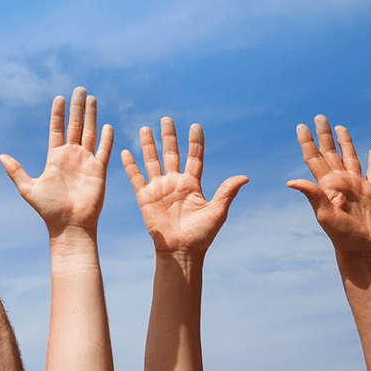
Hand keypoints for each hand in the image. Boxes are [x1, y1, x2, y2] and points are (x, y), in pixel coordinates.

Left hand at [0, 87, 113, 238]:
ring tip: (92, 98)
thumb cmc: (48, 210)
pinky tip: (107, 125)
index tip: (59, 97)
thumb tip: (0, 156)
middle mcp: (71, 156)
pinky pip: (103, 151)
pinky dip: (106, 138)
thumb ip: (16, 171)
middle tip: (80, 89)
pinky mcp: (98, 171)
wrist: (68, 226)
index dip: (58, 113)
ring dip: (92, 116)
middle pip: (75, 126)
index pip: (57, 129)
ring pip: (90, 133)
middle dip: (78, 107)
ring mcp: (86, 162)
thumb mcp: (28, 188)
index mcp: (55, 158)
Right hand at [122, 117, 247, 258]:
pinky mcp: (145, 198)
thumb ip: (227, 192)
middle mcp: (175, 183)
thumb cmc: (201, 235)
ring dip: (148, 145)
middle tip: (167, 119)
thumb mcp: (218, 212)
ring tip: (145, 128)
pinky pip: (136, 178)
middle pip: (171, 154)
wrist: (180, 251)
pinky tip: (125, 152)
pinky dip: (130, 165)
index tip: (195, 126)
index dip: (195, 142)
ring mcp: (159, 189)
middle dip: (169, 137)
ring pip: (152, 161)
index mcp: (192, 184)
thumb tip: (245, 177)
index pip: (194, 157)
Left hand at [287, 115, 370, 255]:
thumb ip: (311, 195)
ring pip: (351, 158)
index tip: (300, 126)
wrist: (363, 250)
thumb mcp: (324, 214)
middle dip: (325, 135)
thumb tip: (290, 182)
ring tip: (341, 127)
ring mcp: (358, 186)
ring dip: (346, 143)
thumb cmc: (341, 235)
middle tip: (320, 117)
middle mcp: (341, 182)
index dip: (307, 142)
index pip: (314, 158)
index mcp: (326, 185)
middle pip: (331, 153)